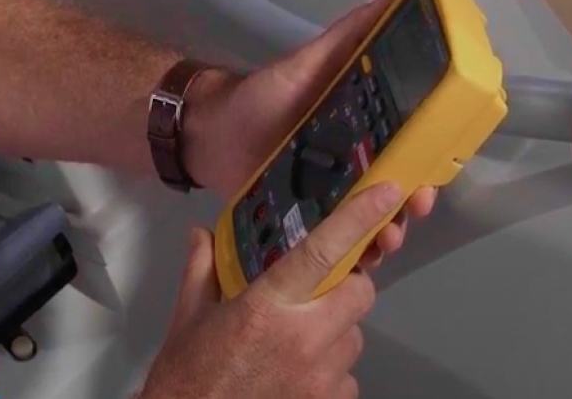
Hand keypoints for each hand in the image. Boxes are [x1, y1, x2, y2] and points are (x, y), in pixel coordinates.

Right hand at [138, 183, 399, 398]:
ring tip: (298, 341)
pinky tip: (298, 374)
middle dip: (348, 287)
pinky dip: (330, 372)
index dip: (358, 218)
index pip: (322, 251)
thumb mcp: (188, 316)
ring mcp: (320, 377)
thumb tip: (201, 233)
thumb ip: (203, 268)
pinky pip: (347, 378)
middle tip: (319, 291)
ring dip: (335, 332)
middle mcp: (302, 338)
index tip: (384, 193)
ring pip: (354, 338)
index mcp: (266, 306)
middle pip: (360, 296)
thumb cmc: (186, 373)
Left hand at [182, 0, 434, 269]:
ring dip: (388, 233)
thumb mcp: (305, 64)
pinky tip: (361, 262)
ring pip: (372, 220)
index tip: (434, 174)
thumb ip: (346, 36)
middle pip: (396, 190)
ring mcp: (330, 196)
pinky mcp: (306, 222)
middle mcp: (352, 164)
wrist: (208, 133)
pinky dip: (354, 255)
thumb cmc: (259, 96)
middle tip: (413, 208)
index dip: (427, 163)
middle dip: (412, 203)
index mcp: (360, 129)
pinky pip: (337, 243)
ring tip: (385, 239)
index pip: (407, 149)